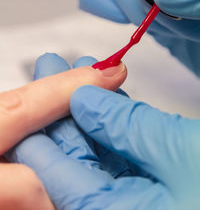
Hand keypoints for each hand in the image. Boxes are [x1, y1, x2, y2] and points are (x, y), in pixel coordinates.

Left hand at [7, 73, 199, 208]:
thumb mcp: (181, 151)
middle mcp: (118, 206)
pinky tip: (105, 94)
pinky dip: (112, 120)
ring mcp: (132, 195)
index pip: (58, 175)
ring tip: (78, 71)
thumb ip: (126, 126)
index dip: (41, 132)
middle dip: (63, 107)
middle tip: (54, 68)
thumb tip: (85, 99)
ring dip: (87, 107)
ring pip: (96, 150)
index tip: (33, 93)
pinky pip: (118, 150)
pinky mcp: (148, 180)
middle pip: (74, 158)